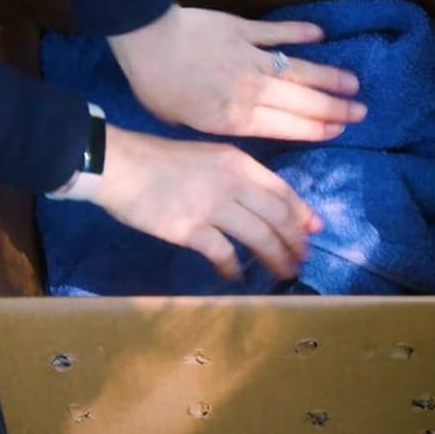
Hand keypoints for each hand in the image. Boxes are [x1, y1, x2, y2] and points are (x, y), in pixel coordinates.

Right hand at [91, 125, 321, 280]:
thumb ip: (236, 176)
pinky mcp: (190, 229)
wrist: (121, 165)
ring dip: (275, 258)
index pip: (282, 190)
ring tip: (282, 272)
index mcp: (238, 162)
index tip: (313, 231)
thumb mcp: (208, 156)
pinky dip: (233, 267)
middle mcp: (232, 183)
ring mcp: (211, 206)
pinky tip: (236, 276)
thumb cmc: (160, 160)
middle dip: (294, 241)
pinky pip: (223, 253)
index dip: (302, 213)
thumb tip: (263, 202)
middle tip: (301, 259)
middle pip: (277, 216)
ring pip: (259, 237)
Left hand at [108, 4, 366, 140]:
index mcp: (236, 118)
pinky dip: (299, 32)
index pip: (287, 126)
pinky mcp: (245, 29)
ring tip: (353, 83)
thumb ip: (213, 122)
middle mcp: (253, 90)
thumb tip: (230, 120)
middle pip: (303, 101)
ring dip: (329, 76)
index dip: (317, 129)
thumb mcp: (183, 121)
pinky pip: (278, 33)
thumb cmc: (157, 86)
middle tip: (361, 111)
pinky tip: (320, 35)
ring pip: (300, 70)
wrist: (149, 40)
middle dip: (335, 108)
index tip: (340, 129)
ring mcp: (252, 57)